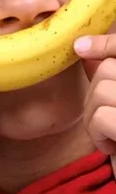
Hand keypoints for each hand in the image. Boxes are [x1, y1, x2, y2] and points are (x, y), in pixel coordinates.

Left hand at [76, 33, 115, 155]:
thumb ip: (112, 80)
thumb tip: (86, 51)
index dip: (107, 44)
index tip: (80, 47)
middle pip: (108, 70)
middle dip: (94, 96)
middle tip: (105, 122)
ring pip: (102, 90)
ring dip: (93, 118)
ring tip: (110, 137)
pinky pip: (103, 116)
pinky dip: (99, 135)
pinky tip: (113, 149)